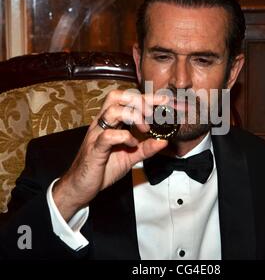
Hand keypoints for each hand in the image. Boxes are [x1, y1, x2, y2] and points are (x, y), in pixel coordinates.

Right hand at [52, 89, 168, 220]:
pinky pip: (108, 136)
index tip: (164, 100)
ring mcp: (96, 134)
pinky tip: (133, 144)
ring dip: (134, 117)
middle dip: (138, 101)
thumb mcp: (130, 157)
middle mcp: (102, 124)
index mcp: (110, 122)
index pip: (126, 100)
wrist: (80, 187)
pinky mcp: (95, 149)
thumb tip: (164, 141)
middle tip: (152, 114)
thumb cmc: (102, 168)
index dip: (145, 97)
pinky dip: (124, 137)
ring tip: (145, 129)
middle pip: (117, 97)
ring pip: (112, 111)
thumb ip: (146, 148)